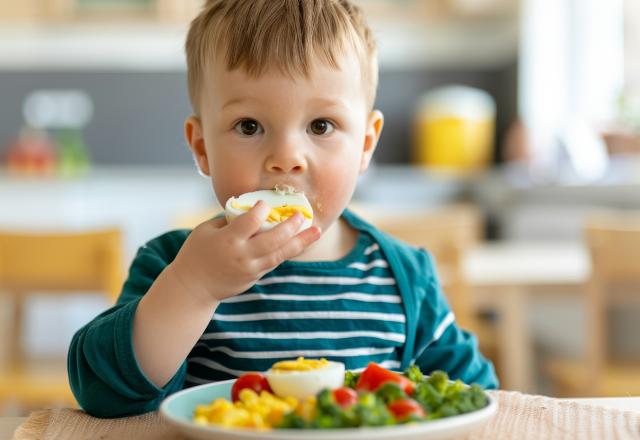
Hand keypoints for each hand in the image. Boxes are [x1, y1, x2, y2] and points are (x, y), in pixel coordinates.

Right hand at [168, 201, 320, 302]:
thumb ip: (228, 219)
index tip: (265, 204)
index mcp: (228, 240)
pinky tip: (300, 241)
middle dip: (290, 225)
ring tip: (316, 231)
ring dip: (300, 241)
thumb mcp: (205, 230)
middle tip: (301, 214)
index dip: (260, 210)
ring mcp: (250, 268)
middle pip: (272, 239)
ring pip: (280, 253)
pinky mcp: (255, 276)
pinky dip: (288, 250)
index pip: (250, 222)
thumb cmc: (196, 253)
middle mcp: (242, 255)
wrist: (192, 287)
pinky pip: (275, 261)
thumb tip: (250, 209)